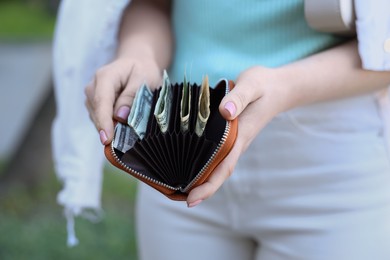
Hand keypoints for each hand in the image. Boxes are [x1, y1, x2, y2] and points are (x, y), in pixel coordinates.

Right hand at [85, 57, 161, 144]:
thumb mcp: (144, 79)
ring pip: (97, 119)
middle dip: (110, 129)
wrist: (136, 63)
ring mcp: (91, 97)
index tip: (107, 139)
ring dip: (111, 128)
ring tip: (129, 132)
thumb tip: (120, 117)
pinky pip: (100, 120)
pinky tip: (123, 128)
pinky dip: (111, 126)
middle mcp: (93, 86)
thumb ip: (132, 96)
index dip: (104, 122)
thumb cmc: (142, 70)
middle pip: (98, 113)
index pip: (102, 102)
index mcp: (105, 76)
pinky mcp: (94, 106)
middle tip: (127, 142)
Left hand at [186, 66, 288, 206]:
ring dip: (202, 178)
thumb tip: (225, 112)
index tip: (192, 200)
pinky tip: (190, 164)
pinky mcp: (232, 135)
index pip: (224, 167)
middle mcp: (237, 143)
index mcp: (241, 135)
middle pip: (219, 173)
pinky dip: (204, 163)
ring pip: (218, 165)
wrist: (278, 88)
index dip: (208, 185)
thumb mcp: (251, 84)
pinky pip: (217, 154)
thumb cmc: (263, 85)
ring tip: (179, 189)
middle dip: (201, 188)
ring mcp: (235, 141)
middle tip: (177, 199)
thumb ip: (239, 97)